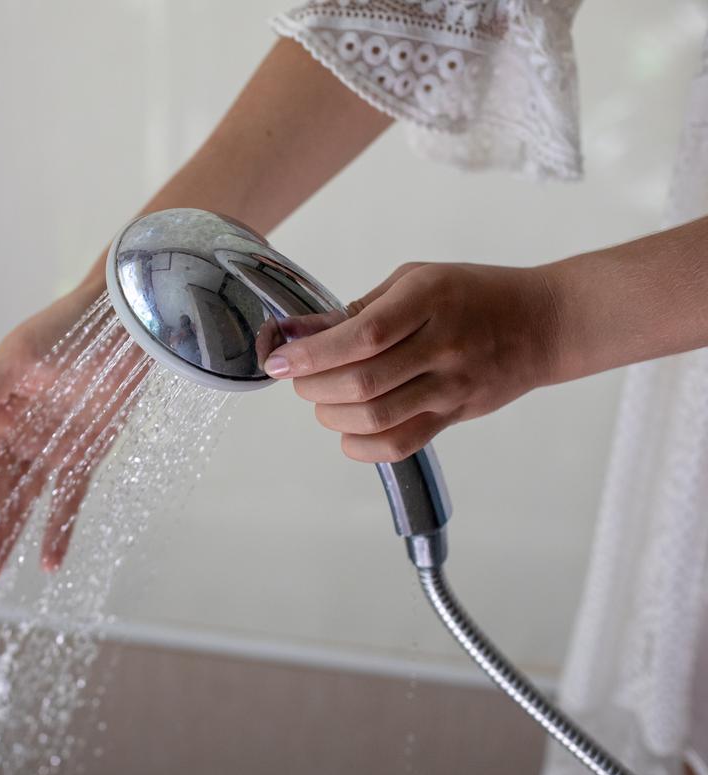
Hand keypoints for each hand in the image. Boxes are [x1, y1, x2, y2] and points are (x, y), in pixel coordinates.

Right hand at [0, 279, 145, 587]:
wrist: (129, 324)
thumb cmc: (70, 329)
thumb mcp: (20, 358)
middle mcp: (11, 436)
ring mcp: (46, 449)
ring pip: (17, 507)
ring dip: (1, 544)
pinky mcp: (82, 456)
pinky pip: (67, 501)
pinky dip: (57, 532)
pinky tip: (48, 566)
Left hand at [261, 262, 558, 461]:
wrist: (545, 324)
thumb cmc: (473, 294)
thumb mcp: (415, 280)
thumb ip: (357, 309)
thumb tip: (297, 333)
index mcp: (428, 300)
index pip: (360, 336)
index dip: (311, 354)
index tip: (277, 360)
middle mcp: (441, 345)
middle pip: (361, 383)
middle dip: (312, 385)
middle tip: (297, 377)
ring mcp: (451, 386)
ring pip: (375, 418)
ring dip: (331, 414)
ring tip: (322, 400)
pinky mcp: (455, 415)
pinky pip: (400, 444)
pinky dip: (361, 446)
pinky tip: (347, 431)